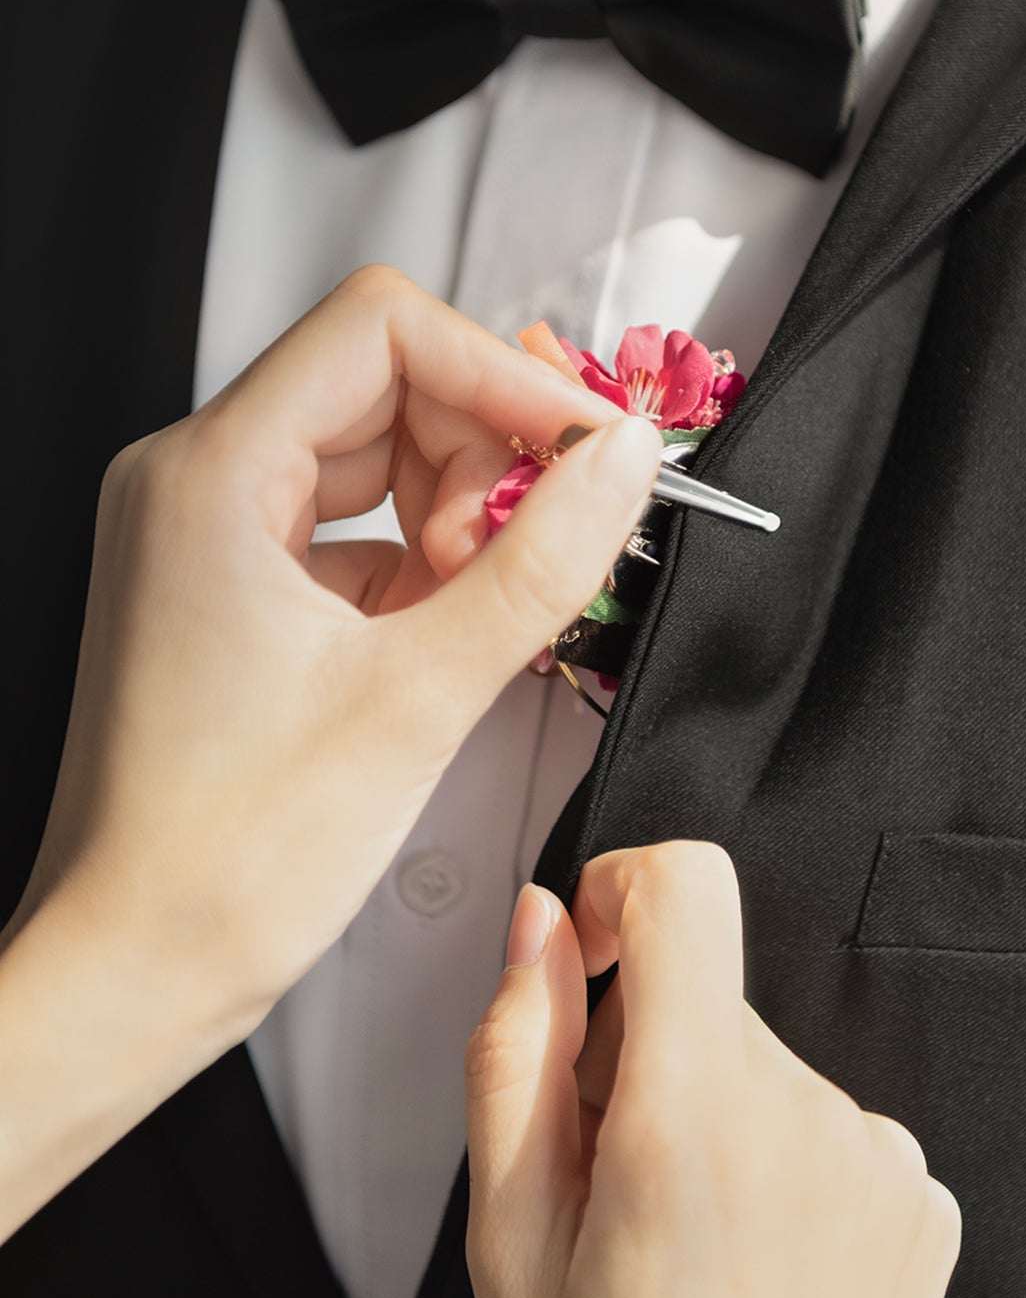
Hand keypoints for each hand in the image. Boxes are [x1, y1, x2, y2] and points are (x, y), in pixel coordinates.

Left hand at [9, 265, 660, 1036]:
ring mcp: (206, 531)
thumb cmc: (224, 858)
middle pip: (383, 383)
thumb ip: (540, 561)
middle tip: (538, 550)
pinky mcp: (229, 584)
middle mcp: (193, 481)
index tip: (584, 445)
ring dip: (457, 512)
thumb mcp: (418, 697)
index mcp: (210, 475)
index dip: (500, 373)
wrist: (131, 968)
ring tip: (483, 608)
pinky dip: (419, 562)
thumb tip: (621, 460)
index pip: (381, 329)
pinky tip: (448, 634)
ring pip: (374, 454)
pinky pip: (349, 525)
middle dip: (482, 455)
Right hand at [465, 842, 960, 1297]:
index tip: (591, 964)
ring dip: (712, 1117)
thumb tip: (540, 921)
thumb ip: (516, 1051)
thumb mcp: (509, 1241)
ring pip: (763, 1063)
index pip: (688, 886)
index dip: (622, 892)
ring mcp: (882, 1161)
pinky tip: (751, 1268)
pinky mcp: (921, 1199)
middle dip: (644, 1054)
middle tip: (611, 1186)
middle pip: (709, 991)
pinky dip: (780, 1166)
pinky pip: (828, 1124)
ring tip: (683, 1247)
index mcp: (695, 1117)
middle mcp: (810, 1119)